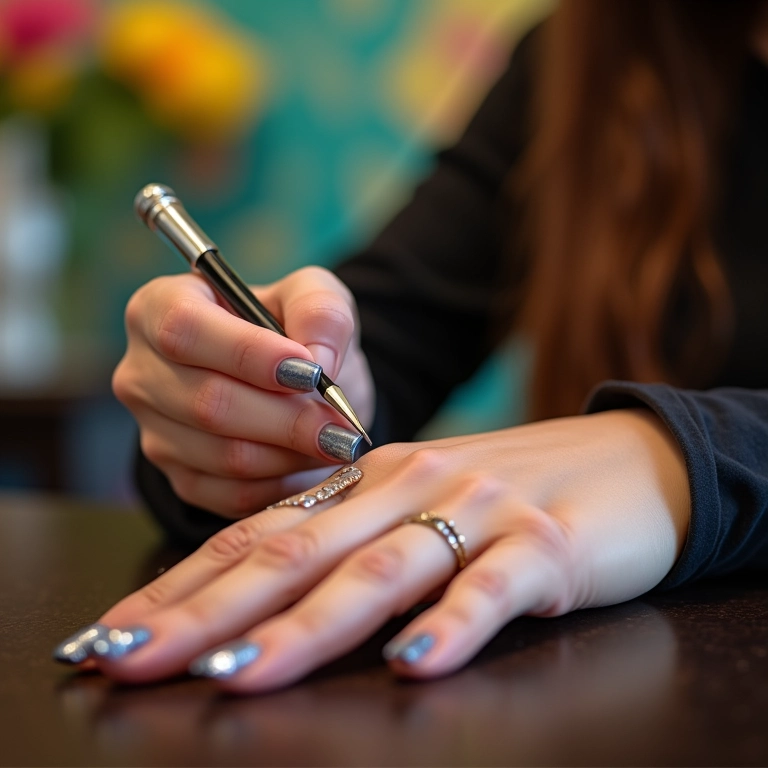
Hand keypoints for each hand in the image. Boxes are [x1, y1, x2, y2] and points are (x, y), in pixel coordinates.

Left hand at [63, 408, 689, 691]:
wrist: (625, 461)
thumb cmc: (511, 493)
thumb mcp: (421, 505)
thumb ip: (353, 539)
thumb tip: (265, 592)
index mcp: (371, 482)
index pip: (260, 532)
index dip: (184, 583)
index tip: (119, 630)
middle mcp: (410, 488)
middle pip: (296, 552)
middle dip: (207, 611)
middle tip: (132, 658)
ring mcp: (478, 513)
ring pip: (379, 573)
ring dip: (307, 627)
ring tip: (240, 674)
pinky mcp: (546, 547)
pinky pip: (491, 590)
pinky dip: (452, 626)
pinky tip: (414, 667)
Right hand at [112, 266, 374, 517]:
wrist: (290, 384)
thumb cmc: (292, 329)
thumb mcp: (313, 295)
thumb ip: (319, 311)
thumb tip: (317, 363)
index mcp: (159, 307)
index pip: (184, 329)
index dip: (248, 353)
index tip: (310, 371)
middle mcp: (142, 372)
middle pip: (208, 404)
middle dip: (286, 419)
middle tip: (341, 426)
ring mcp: (154, 432)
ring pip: (225, 456)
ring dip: (292, 453)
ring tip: (337, 442)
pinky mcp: (180, 479)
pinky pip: (234, 494)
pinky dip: (284, 483)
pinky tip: (312, 462)